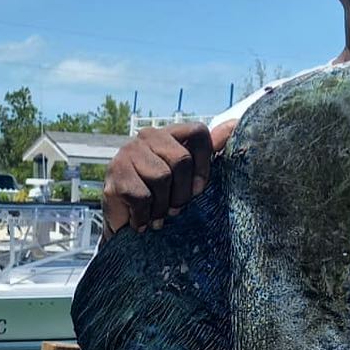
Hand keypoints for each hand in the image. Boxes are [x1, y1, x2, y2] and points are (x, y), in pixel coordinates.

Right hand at [103, 120, 237, 238]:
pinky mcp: (115, 174)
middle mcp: (148, 136)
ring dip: (162, 207)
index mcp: (169, 134)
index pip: (198, 133)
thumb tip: (234, 125)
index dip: (205, 164)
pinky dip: (144, 216)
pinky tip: (141, 221)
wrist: (122, 224)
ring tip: (156, 216)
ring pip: (161, 179)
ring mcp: (128, 153)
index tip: (199, 190)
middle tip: (175, 209)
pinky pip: (142, 196)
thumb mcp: (186, 176)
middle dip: (182, 193)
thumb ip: (207, 151)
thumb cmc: (159, 197)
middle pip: (181, 160)